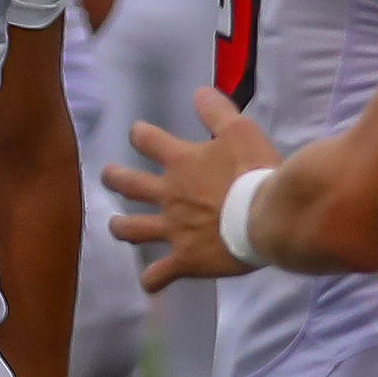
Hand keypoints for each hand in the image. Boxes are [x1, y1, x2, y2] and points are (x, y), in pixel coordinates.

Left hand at [103, 88, 281, 289]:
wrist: (269, 216)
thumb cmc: (257, 171)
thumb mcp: (241, 131)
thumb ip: (218, 112)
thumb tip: (199, 91)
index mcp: (181, 163)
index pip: (149, 141)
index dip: (141, 135)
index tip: (137, 133)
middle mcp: (169, 195)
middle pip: (129, 185)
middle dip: (115, 178)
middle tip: (108, 175)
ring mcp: (173, 229)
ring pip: (134, 229)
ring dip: (122, 227)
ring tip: (116, 226)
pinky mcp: (186, 259)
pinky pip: (161, 274)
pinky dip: (153, 280)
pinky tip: (149, 284)